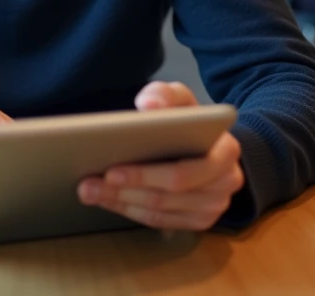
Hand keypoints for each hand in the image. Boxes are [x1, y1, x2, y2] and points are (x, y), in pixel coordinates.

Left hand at [77, 82, 243, 231]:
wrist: (210, 143)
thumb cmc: (191, 120)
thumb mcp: (181, 98)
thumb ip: (165, 94)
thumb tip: (149, 103)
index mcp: (226, 152)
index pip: (182, 173)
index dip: (144, 175)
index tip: (110, 169)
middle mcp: (226, 183)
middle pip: (168, 196)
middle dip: (124, 190)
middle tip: (88, 184)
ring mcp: (214, 206)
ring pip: (160, 211)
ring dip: (121, 202)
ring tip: (89, 191)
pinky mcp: (201, 220)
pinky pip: (161, 221)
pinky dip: (130, 211)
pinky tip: (107, 199)